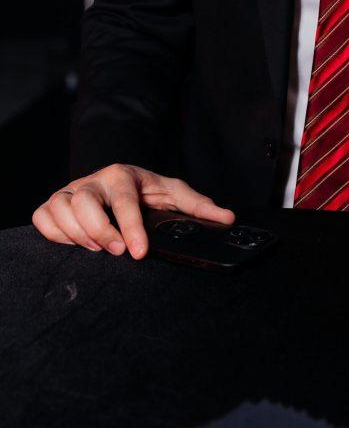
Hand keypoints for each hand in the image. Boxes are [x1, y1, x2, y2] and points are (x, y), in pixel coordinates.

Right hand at [31, 164, 234, 259]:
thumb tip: (228, 218)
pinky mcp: (54, 204)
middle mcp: (94, 181)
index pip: (125, 201)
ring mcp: (71, 191)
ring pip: (60, 208)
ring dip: (76, 233)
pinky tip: (74, 243)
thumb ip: (199, 205)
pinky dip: (54, 233)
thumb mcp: (174, 193)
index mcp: (123, 175)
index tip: (138, 252)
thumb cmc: (146, 189)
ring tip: (98, 249)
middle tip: (116, 252)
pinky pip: (42, 217)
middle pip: (84, 202)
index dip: (130, 228)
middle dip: (99, 231)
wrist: (119, 179)